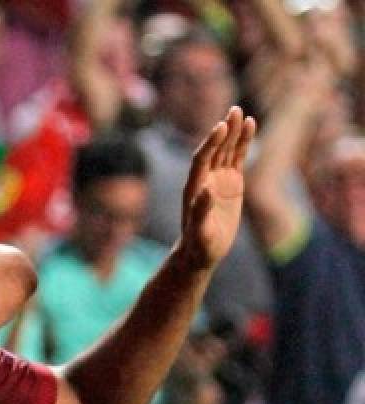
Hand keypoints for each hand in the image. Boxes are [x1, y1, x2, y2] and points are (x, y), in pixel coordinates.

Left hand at [179, 106, 255, 270]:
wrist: (201, 251)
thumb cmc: (198, 245)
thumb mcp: (200, 232)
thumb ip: (200, 212)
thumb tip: (205, 191)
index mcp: (194, 188)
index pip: (201, 160)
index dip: (210, 143)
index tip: (220, 127)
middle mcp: (205, 178)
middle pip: (214, 149)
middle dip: (223, 131)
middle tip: (234, 111)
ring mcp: (218, 178)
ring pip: (226, 150)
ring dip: (233, 132)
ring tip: (241, 111)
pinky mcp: (231, 181)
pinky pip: (237, 157)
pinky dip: (243, 142)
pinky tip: (250, 126)